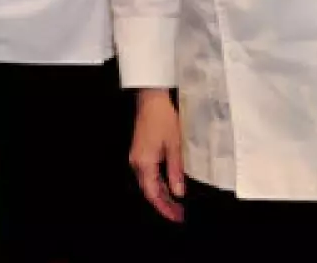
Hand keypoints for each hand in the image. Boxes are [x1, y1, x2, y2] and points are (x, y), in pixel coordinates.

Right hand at [130, 89, 184, 222]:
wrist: (151, 99)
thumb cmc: (164, 120)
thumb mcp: (175, 146)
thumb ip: (175, 171)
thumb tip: (178, 193)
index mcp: (144, 163)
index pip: (153, 193)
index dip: (164, 207)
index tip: (177, 217)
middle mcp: (137, 162)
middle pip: (149, 190)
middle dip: (163, 204)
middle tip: (179, 214)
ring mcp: (136, 156)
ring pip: (148, 182)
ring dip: (162, 194)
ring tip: (176, 204)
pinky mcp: (140, 151)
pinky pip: (148, 173)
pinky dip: (158, 183)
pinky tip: (169, 186)